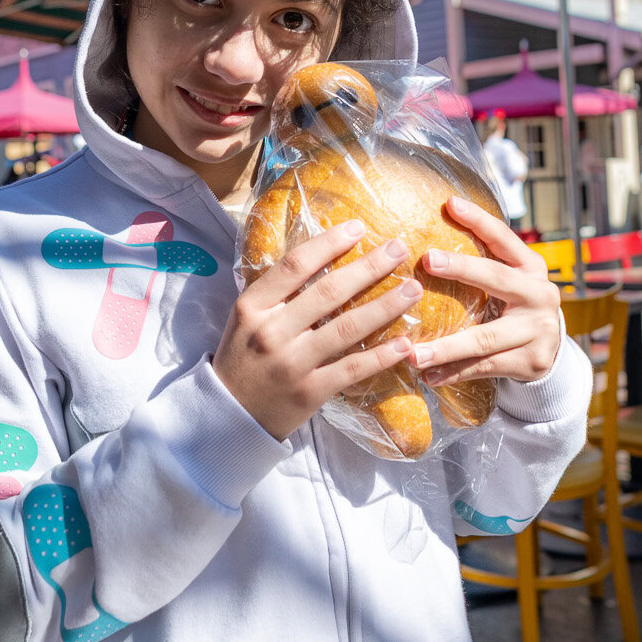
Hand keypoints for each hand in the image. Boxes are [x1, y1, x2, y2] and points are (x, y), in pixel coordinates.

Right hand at [216, 223, 420, 440]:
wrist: (229, 414)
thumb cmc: (243, 356)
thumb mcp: (247, 317)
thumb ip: (278, 291)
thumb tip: (324, 255)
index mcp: (253, 306)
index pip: (296, 265)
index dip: (329, 243)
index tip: (358, 227)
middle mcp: (272, 331)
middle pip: (329, 292)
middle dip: (369, 267)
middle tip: (399, 249)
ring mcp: (292, 364)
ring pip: (346, 328)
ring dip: (385, 307)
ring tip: (412, 289)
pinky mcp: (310, 392)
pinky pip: (352, 369)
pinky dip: (380, 356)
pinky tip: (405, 343)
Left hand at [410, 197, 562, 385]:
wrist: (550, 351)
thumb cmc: (515, 306)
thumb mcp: (509, 281)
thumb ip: (483, 263)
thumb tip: (424, 241)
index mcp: (531, 268)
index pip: (504, 238)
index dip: (479, 220)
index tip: (450, 203)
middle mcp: (539, 294)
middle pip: (497, 279)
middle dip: (461, 269)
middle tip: (427, 259)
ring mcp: (538, 330)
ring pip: (484, 338)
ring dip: (445, 347)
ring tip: (412, 353)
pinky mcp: (530, 361)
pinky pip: (484, 367)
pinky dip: (453, 372)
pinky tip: (428, 376)